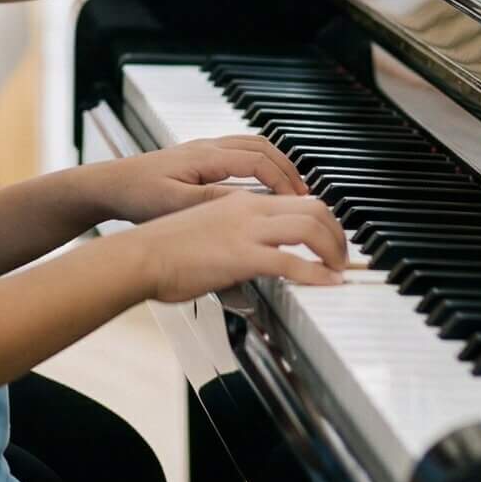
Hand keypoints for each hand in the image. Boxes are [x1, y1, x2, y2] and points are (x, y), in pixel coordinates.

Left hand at [86, 138, 307, 224]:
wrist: (109, 186)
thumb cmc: (137, 195)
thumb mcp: (176, 204)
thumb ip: (213, 203)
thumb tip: (250, 204)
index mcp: (206, 157)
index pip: (258, 162)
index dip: (283, 181)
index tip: (299, 202)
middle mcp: (207, 147)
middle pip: (261, 147)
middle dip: (288, 169)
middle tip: (306, 195)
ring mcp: (203, 149)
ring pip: (252, 146)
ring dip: (276, 163)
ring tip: (292, 189)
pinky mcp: (197, 158)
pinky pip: (239, 152)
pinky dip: (259, 163)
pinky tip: (262, 183)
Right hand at [130, 191, 348, 301]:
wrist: (139, 256)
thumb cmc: (161, 248)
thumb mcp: (203, 230)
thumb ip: (230, 238)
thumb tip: (247, 260)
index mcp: (238, 201)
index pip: (293, 197)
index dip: (320, 216)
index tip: (328, 236)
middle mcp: (247, 209)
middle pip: (313, 206)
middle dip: (337, 230)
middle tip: (342, 252)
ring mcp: (246, 231)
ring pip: (310, 227)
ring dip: (334, 249)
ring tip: (339, 267)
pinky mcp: (243, 256)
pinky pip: (293, 262)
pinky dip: (318, 274)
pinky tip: (329, 283)